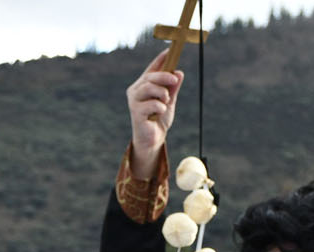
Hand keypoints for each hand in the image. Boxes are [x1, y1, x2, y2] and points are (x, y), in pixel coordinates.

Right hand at [125, 49, 181, 179]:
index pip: (151, 69)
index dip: (160, 59)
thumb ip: (173, 88)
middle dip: (164, 76)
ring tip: (166, 102)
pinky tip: (159, 114)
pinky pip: (152, 104)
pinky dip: (160, 108)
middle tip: (174, 79)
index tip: (170, 50)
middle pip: (150, 77)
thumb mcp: (169, 101)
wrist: (153, 139)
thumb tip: (179, 73)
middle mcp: (136, 91)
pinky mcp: (135, 112)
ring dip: (162, 94)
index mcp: (143, 85)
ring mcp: (134, 101)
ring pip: (149, 88)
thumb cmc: (159, 119)